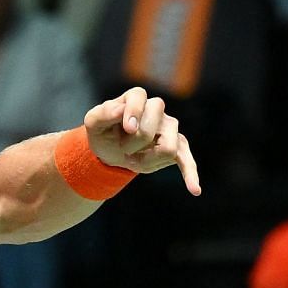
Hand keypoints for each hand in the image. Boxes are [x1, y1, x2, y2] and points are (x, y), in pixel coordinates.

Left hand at [85, 86, 201, 195]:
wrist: (110, 148)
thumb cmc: (103, 132)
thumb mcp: (93, 123)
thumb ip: (103, 114)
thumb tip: (119, 110)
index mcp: (136, 98)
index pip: (140, 98)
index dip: (134, 113)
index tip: (127, 128)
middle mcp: (157, 109)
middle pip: (154, 128)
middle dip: (133, 144)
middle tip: (122, 148)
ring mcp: (169, 128)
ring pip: (168, 148)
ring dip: (145, 161)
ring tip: (132, 159)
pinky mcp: (176, 146)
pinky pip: (187, 160)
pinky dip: (190, 175)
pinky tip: (194, 190)